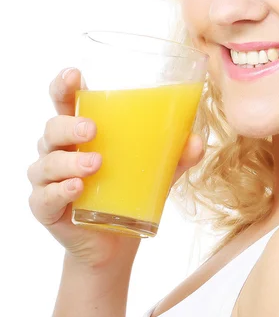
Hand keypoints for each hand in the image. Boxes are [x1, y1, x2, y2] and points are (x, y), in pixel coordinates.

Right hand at [27, 68, 204, 268]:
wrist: (116, 241)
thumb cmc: (131, 191)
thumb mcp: (159, 170)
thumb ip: (177, 155)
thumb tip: (196, 141)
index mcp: (83, 131)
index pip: (66, 101)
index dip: (64, 85)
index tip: (73, 75)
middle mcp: (61, 150)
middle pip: (53, 126)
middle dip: (69, 124)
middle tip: (93, 130)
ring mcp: (50, 179)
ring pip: (47, 161)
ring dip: (69, 160)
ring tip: (95, 164)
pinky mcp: (46, 207)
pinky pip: (44, 196)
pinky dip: (59, 190)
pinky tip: (76, 188)